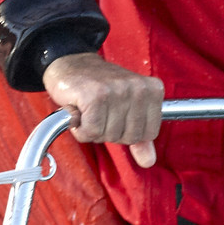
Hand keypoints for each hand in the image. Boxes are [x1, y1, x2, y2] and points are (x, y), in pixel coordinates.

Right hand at [41, 52, 164, 166]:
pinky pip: (91, 131)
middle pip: (129, 137)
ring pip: (108, 135)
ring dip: (92, 129)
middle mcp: (138, 88)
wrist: (70, 63)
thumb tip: (148, 161)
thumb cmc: (98, 87)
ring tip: (89, 110)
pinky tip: (79, 111)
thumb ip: (139, 136)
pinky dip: (80, 129)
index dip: (129, 132)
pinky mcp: (94, 95)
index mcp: (152, 90)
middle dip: (109, 132)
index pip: (149, 133)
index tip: (116, 115)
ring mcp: (117, 90)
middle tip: (100, 112)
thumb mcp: (126, 109)